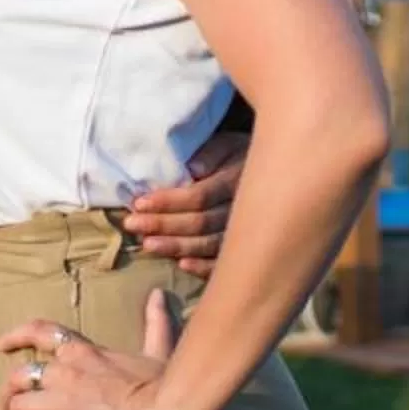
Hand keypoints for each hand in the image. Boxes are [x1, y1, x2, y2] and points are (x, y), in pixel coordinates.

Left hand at [0, 290, 192, 409]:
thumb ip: (154, 323)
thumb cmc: (166, 382)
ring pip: (17, 408)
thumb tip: (158, 294)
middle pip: (17, 376)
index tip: (1, 345)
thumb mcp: (158, 348)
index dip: (15, 337)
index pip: (40, 332)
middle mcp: (64, 371)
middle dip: (7, 395)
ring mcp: (61, 400)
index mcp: (83, 351)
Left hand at [125, 129, 247, 275]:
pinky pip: (225, 261)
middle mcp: (243, 209)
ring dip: (177, 246)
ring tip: (148, 246)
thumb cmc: (239, 156)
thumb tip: (192, 168)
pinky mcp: (247, 248)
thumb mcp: (227, 143)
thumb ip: (211, 152)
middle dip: (163, 225)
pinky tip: (182, 265)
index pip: (199, 196)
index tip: (139, 203)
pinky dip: (204, 266)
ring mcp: (247, 232)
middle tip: (132, 226)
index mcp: (236, 180)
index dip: (168, 202)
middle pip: (200, 223)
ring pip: (209, 244)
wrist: (276, 174)